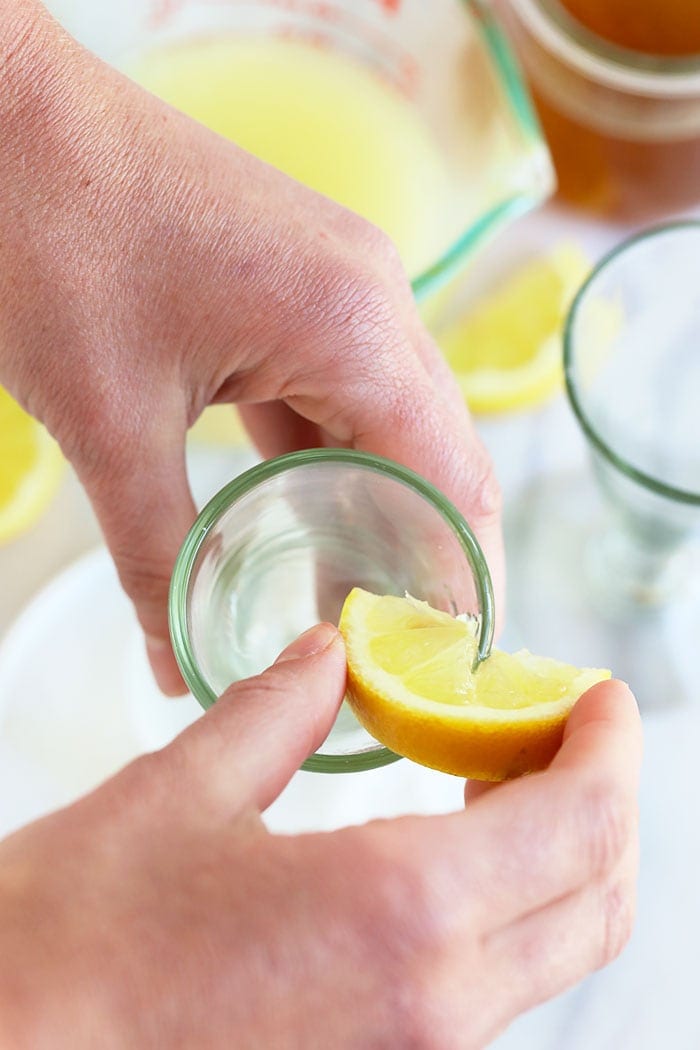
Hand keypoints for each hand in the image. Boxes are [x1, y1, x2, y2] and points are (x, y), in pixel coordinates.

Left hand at [0, 3, 502, 694]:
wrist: (3, 111)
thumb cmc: (47, 234)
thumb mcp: (109, 420)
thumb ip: (159, 554)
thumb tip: (178, 662)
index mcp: (352, 324)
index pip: (452, 481)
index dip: (459, 580)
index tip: (446, 662)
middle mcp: (372, 296)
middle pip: (438, 454)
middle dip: (426, 555)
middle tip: (397, 651)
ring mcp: (340, 282)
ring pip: (390, 424)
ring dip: (378, 508)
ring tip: (352, 604)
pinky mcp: (301, 280)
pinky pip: (340, 387)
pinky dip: (332, 458)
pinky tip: (309, 516)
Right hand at [0, 624, 640, 1049]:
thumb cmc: (76, 940)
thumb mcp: (181, 791)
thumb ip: (278, 710)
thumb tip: (331, 655)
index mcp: (396, 914)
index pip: (582, 826)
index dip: (608, 745)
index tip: (597, 690)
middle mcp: (431, 1007)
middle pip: (599, 899)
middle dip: (604, 797)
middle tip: (556, 722)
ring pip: (558, 950)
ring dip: (562, 851)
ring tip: (501, 768)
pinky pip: (496, 988)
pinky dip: (512, 906)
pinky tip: (449, 846)